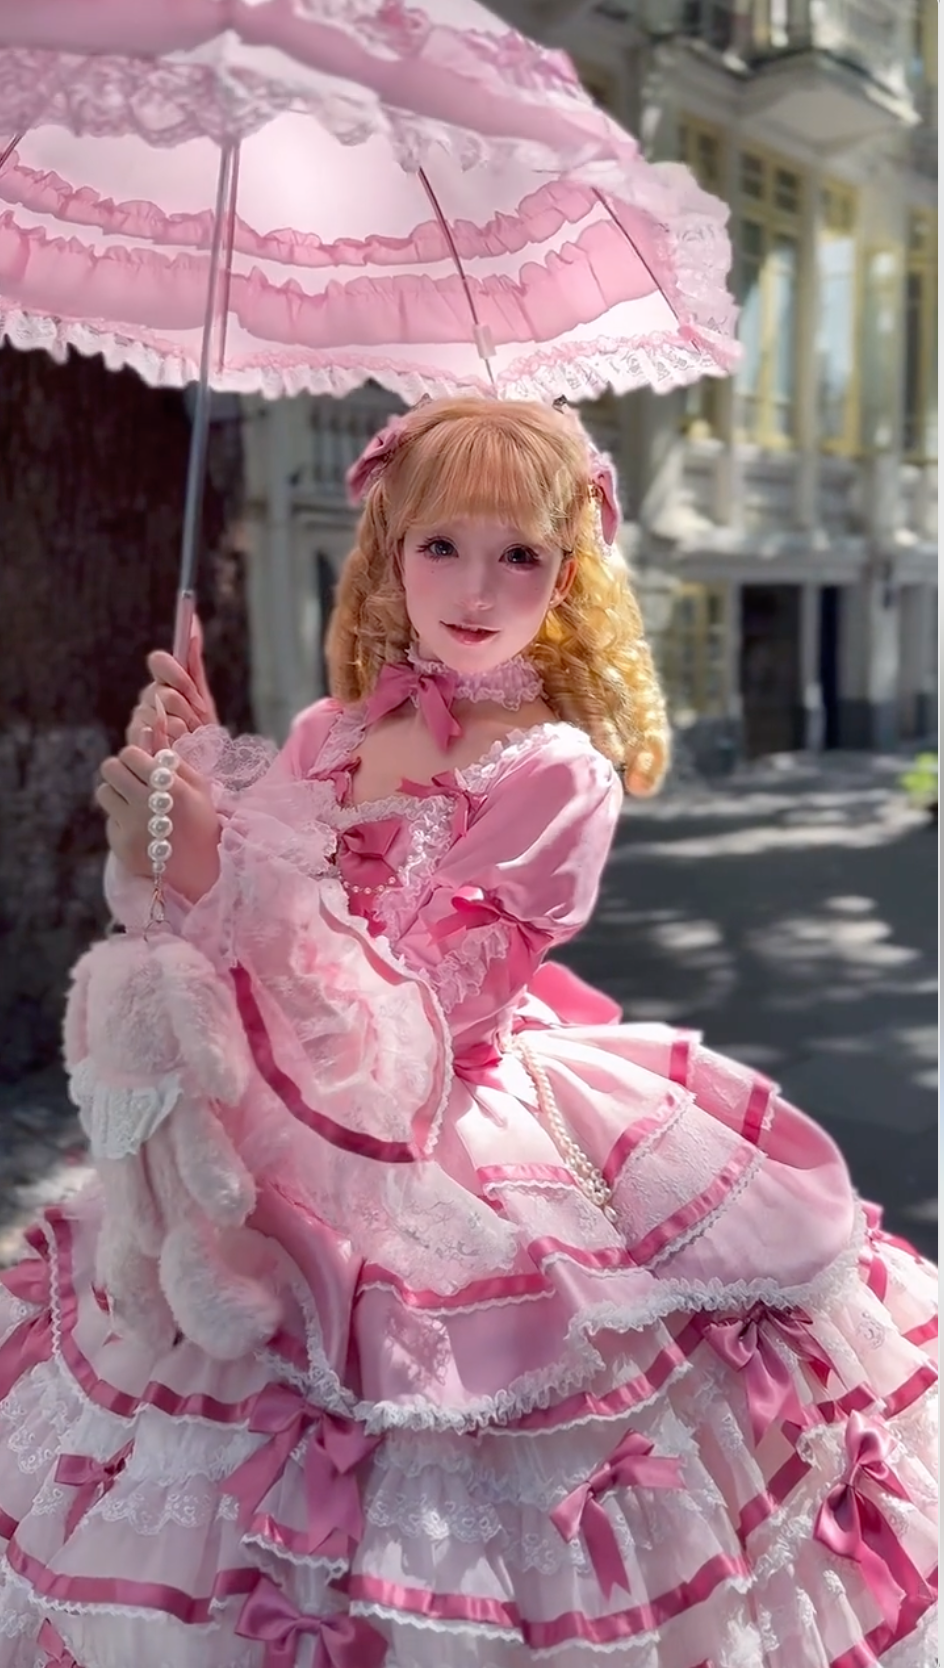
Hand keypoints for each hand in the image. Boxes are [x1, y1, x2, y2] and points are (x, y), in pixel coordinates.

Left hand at [96, 745, 221, 903]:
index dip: (135, 755)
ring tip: (136, 802)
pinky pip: (109, 818)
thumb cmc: (200, 820)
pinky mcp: (121, 845)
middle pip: (110, 769)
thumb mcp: (197, 785)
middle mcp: (149, 808)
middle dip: (121, 769)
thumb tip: (146, 726)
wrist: (199, 869)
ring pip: (104, 792)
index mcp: (172, 789)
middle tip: (134, 778)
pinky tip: (140, 827)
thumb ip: (171, 756)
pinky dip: (122, 818)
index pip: (130, 754)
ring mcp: (132, 828)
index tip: (144, 764)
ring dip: (117, 793)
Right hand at [127, 616, 218, 749]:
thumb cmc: (198, 732)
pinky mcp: (135, 745)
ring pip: (163, 718)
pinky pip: (154, 739)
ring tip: (189, 741)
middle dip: (188, 710)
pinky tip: (174, 750)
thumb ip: (194, 664)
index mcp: (162, 684)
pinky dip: (170, 745)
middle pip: (167, 693)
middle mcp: (147, 699)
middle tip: (197, 723)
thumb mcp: (202, 699)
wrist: (194, 769)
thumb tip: (195, 622)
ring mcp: (138, 722)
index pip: (161, 661)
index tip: (189, 685)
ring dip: (184, 731)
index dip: (175, 671)